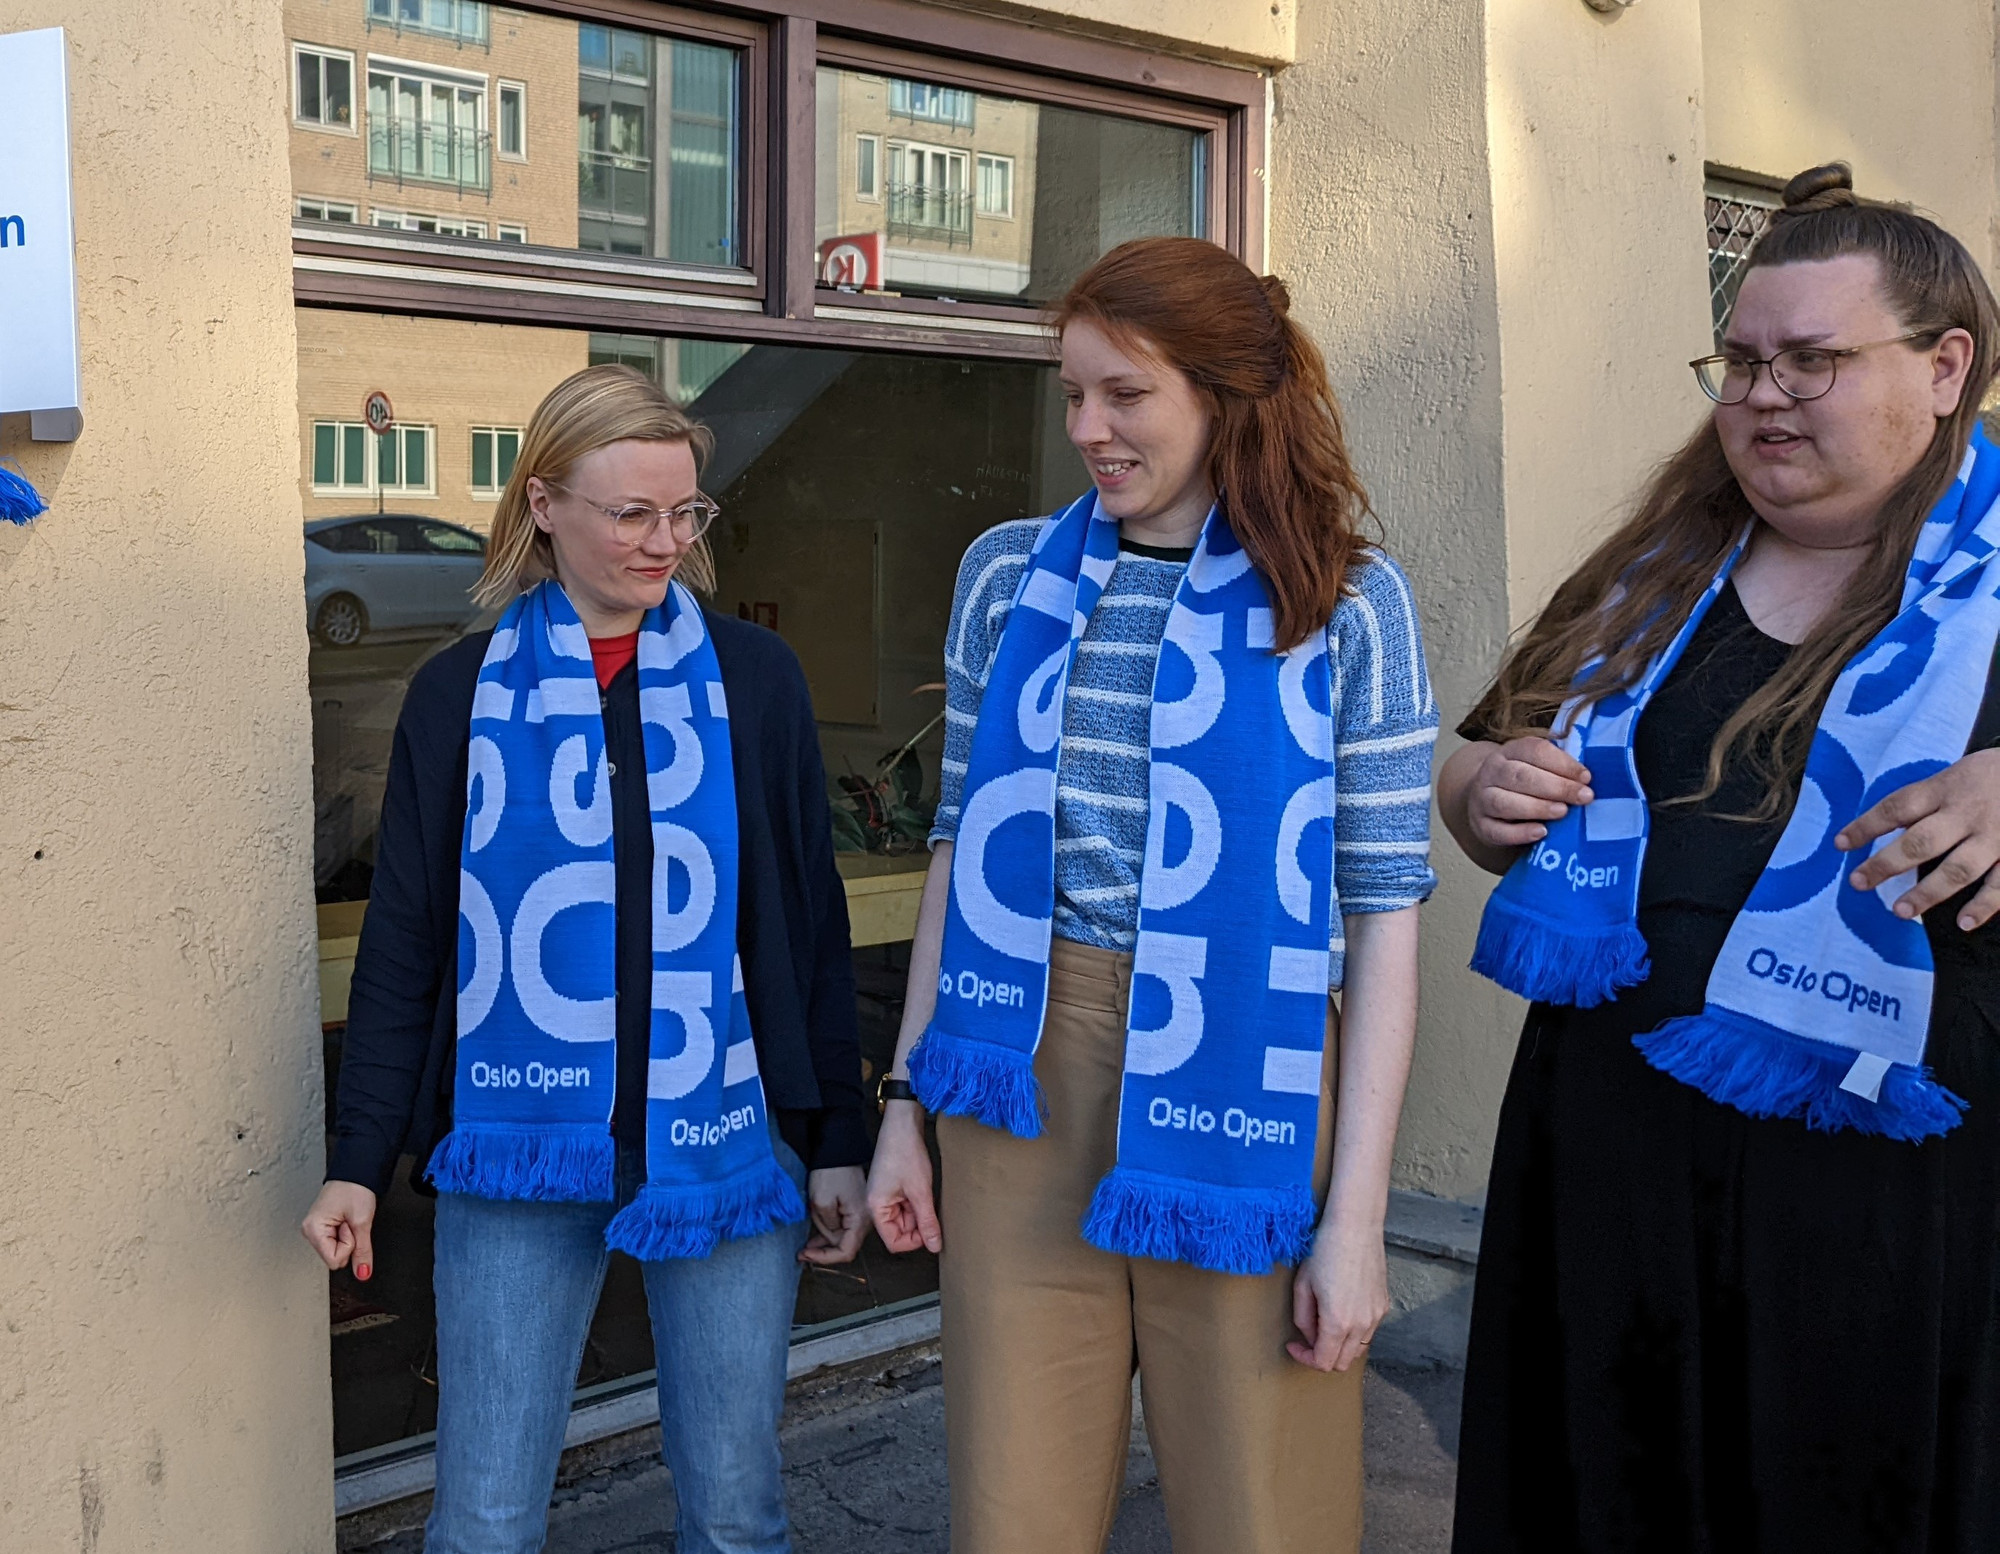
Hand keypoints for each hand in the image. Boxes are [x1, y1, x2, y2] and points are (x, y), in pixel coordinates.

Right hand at [302, 1180, 377, 1279]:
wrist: (355, 1170)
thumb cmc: (355, 1188)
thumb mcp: (362, 1221)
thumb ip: (362, 1251)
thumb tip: (363, 1273)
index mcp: (313, 1229)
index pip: (334, 1260)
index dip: (348, 1246)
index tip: (350, 1227)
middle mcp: (310, 1231)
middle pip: (334, 1256)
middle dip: (348, 1242)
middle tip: (350, 1221)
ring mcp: (315, 1229)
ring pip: (336, 1250)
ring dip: (347, 1237)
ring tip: (347, 1218)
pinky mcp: (322, 1227)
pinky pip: (336, 1242)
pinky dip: (345, 1233)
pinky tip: (345, 1219)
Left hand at [799, 1166, 868, 1265]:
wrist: (837, 1149)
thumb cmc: (830, 1172)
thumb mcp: (821, 1203)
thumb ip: (827, 1227)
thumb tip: (831, 1237)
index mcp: (861, 1219)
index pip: (845, 1252)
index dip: (824, 1258)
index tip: (807, 1255)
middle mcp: (866, 1219)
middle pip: (843, 1245)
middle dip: (822, 1248)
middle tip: (802, 1248)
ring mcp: (861, 1213)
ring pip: (841, 1236)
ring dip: (823, 1238)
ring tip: (807, 1234)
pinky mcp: (855, 1207)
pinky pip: (842, 1225)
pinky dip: (828, 1230)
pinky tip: (815, 1228)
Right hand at [866, 1101, 941, 1254]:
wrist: (902, 1125)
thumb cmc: (905, 1153)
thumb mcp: (921, 1191)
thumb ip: (927, 1222)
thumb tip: (934, 1246)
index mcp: (877, 1208)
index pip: (894, 1242)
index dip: (914, 1241)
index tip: (930, 1232)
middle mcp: (877, 1205)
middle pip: (899, 1231)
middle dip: (918, 1225)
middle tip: (931, 1208)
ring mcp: (884, 1196)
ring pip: (905, 1218)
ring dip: (919, 1213)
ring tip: (927, 1195)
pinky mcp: (892, 1188)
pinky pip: (905, 1205)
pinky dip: (917, 1202)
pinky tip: (924, 1190)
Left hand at [1287, 1219, 1388, 1372]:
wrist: (1355, 1227)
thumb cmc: (1325, 1251)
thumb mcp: (1303, 1286)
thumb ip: (1304, 1319)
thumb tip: (1310, 1336)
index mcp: (1338, 1323)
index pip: (1323, 1362)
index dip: (1305, 1358)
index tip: (1294, 1345)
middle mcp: (1362, 1325)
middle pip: (1342, 1363)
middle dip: (1322, 1356)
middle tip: (1308, 1337)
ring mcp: (1376, 1316)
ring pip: (1357, 1350)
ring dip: (1339, 1346)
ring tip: (1324, 1323)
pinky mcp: (1384, 1305)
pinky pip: (1368, 1332)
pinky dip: (1354, 1333)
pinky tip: (1342, 1311)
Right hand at [1461, 736, 1593, 850]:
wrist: (1485, 798)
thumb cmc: (1524, 782)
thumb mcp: (1537, 766)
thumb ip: (1559, 770)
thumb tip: (1586, 781)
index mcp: (1510, 751)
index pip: (1534, 751)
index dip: (1562, 763)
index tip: (1587, 778)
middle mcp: (1492, 772)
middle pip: (1520, 777)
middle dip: (1556, 787)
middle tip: (1583, 797)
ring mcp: (1482, 799)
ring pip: (1504, 802)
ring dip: (1537, 807)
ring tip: (1563, 812)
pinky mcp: (1481, 826)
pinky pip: (1497, 831)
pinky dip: (1519, 833)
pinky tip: (1541, 832)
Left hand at [1838, 748, 1999, 928]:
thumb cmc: (1993, 775)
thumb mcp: (1957, 774)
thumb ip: (1927, 799)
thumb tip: (1887, 824)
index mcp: (1946, 789)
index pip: (1897, 807)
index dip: (1866, 825)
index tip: (1840, 843)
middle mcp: (1967, 813)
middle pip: (1920, 841)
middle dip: (1886, 864)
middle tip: (1858, 882)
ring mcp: (1995, 836)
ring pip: (1958, 868)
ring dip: (1928, 893)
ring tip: (1901, 912)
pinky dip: (1984, 905)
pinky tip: (1965, 923)